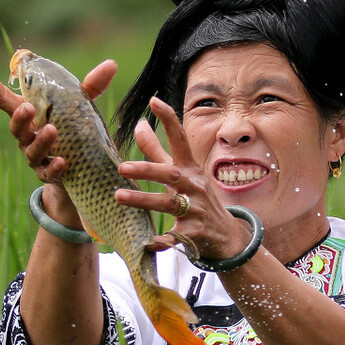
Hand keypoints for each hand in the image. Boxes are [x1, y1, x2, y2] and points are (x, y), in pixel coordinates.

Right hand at [0, 55, 117, 184]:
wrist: (79, 170)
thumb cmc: (73, 130)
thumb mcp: (80, 107)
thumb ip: (90, 86)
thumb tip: (110, 65)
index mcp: (27, 112)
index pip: (0, 96)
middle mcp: (26, 134)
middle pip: (14, 126)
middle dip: (19, 117)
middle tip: (28, 108)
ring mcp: (34, 155)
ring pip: (30, 149)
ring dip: (40, 140)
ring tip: (52, 130)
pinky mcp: (47, 174)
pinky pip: (47, 172)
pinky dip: (53, 167)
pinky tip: (62, 162)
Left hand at [116, 97, 249, 260]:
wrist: (226, 236)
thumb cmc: (195, 198)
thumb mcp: (179, 174)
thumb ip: (156, 150)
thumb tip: (137, 124)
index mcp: (189, 168)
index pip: (181, 139)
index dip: (169, 119)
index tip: (154, 101)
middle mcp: (195, 186)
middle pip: (171, 173)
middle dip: (147, 169)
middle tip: (121, 167)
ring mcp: (197, 210)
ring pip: (170, 203)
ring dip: (144, 200)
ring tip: (119, 196)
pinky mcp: (195, 233)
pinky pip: (176, 237)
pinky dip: (162, 240)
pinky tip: (146, 243)